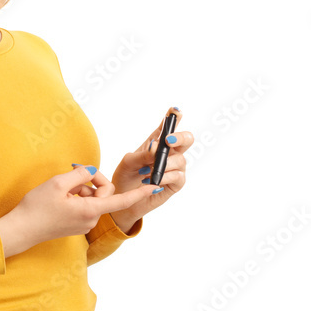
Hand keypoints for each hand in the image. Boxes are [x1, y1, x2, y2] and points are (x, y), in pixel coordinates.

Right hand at [0, 165, 159, 256]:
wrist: (21, 230)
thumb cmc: (37, 208)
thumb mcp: (58, 183)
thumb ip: (80, 174)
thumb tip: (92, 171)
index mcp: (90, 210)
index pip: (120, 201)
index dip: (138, 193)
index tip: (154, 187)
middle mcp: (90, 219)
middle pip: (103, 194)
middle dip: (92, 181)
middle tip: (73, 175)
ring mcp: (83, 224)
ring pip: (92, 199)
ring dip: (80, 189)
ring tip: (61, 190)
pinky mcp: (75, 225)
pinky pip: (83, 206)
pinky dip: (75, 197)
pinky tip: (59, 198)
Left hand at [85, 107, 190, 230]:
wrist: (123, 200)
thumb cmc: (125, 177)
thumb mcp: (128, 162)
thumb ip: (141, 154)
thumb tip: (156, 147)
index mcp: (157, 142)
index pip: (168, 126)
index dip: (174, 116)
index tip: (175, 111)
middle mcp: (169, 153)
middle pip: (186, 139)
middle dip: (180, 137)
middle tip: (168, 141)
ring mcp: (175, 168)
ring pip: (180, 159)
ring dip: (164, 164)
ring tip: (147, 172)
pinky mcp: (176, 183)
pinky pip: (178, 176)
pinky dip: (165, 176)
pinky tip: (154, 180)